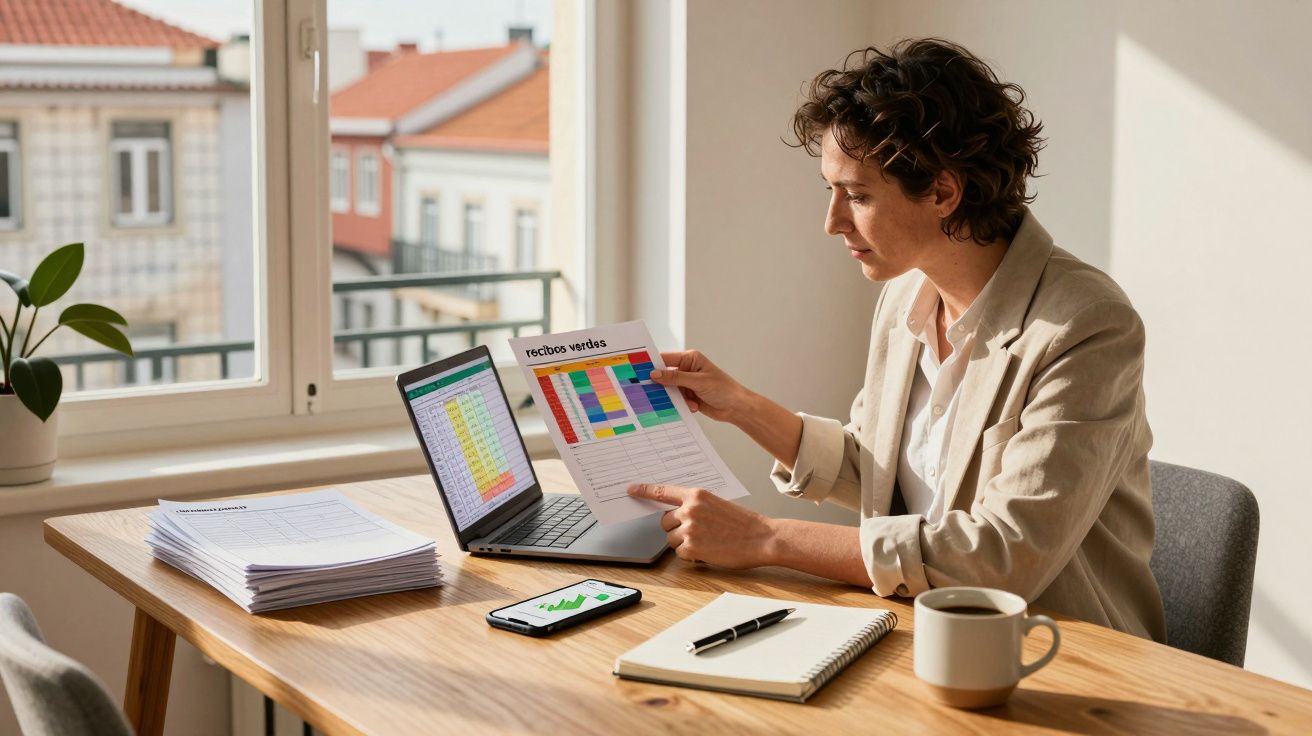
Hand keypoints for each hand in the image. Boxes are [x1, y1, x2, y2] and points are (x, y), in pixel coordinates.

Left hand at [627, 483, 776, 568]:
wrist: (762, 538)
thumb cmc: (743, 523)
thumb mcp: (717, 504)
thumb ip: (696, 506)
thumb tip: (678, 514)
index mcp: (697, 495)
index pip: (663, 491)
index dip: (644, 490)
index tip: (631, 489)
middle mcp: (690, 509)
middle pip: (664, 521)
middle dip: (675, 529)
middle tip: (695, 533)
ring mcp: (689, 528)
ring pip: (671, 539)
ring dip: (683, 544)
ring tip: (706, 542)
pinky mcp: (691, 547)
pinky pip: (679, 553)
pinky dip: (690, 556)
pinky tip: (708, 551)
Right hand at [651, 350, 750, 422]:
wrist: (736, 408)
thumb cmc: (723, 389)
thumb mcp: (698, 382)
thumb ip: (676, 378)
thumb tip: (655, 374)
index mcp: (690, 359)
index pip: (666, 359)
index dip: (653, 365)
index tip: (640, 372)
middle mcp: (687, 369)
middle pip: (665, 376)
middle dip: (664, 386)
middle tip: (656, 394)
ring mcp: (687, 383)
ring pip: (670, 391)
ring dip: (678, 398)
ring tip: (690, 402)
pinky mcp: (688, 396)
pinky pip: (676, 400)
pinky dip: (683, 405)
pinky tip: (695, 406)